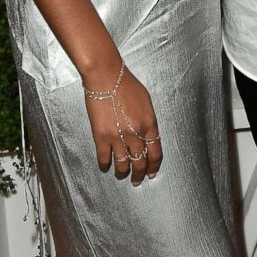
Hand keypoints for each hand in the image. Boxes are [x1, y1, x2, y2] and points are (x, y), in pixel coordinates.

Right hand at [83, 61, 162, 185]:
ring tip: (122, 176)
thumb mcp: (146, 101)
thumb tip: (147, 135)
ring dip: (123, 174)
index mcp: (150, 124)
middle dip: (140, 174)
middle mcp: (136, 134)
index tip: (152, 173)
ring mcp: (118, 137)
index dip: (154, 166)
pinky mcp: (101, 137)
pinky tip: (105, 167)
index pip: (156, 153)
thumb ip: (147, 121)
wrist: (106, 77)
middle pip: (140, 162)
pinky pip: (104, 159)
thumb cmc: (126, 84)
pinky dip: (105, 166)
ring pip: (123, 165)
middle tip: (137, 180)